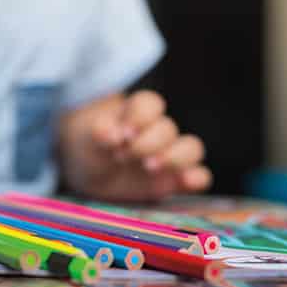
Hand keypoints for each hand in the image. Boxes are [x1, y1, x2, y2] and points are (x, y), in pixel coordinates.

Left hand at [63, 90, 211, 201]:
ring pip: (191, 148)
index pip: (149, 104)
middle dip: (147, 143)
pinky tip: (185, 181)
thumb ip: (99, 133)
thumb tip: (113, 134)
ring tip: (150, 167)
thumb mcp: (87, 140)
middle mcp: (157, 132)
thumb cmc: (90, 147)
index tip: (123, 134)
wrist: (89, 175)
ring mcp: (169, 155)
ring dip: (175, 157)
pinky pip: (199, 176)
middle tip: (123, 156)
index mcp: (135, 114)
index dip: (140, 117)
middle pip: (167, 129)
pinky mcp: (175, 180)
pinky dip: (196, 178)